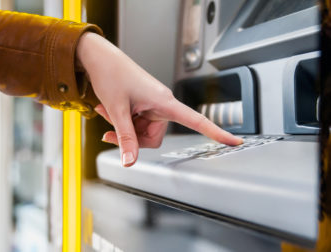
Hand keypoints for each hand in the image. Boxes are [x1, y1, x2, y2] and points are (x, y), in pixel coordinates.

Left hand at [77, 32, 242, 166]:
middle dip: (133, 138)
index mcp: (164, 101)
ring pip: (143, 134)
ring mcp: (152, 106)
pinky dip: (123, 123)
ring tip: (108, 112)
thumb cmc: (112, 75)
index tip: (234, 141)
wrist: (101, 59)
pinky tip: (109, 111)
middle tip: (112, 130)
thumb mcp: (117, 110)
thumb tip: (129, 161)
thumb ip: (125, 137)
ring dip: (124, 129)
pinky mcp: (144, 106)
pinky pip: (138, 125)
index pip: (196, 120)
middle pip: (154, 138)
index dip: (216, 132)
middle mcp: (162, 104)